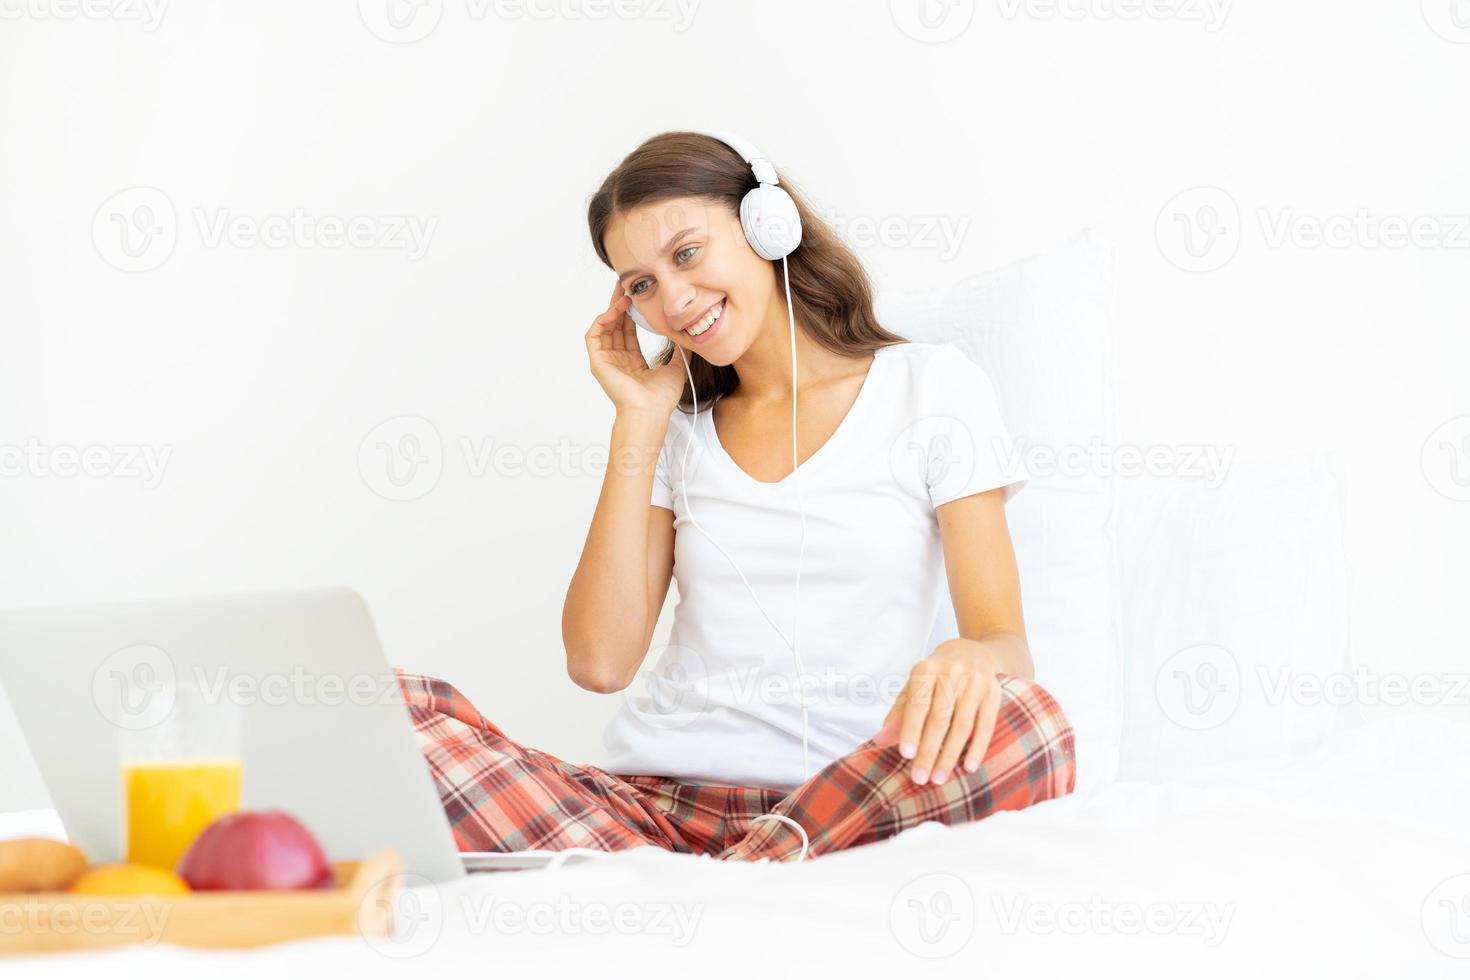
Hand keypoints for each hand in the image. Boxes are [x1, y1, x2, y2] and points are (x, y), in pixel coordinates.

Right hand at [584, 280, 687, 417]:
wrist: (651, 412)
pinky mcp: (598, 362)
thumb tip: (686, 336)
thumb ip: (679, 352)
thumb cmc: (662, 398)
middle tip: (626, 285)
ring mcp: (606, 361)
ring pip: (604, 327)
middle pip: (615, 325)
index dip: (633, 313)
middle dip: (620, 304)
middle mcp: (617, 360)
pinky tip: (614, 310)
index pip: (629, 331)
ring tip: (623, 294)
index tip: (639, 297)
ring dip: (612, 309)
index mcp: (632, 362)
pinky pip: (594, 336)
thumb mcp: (677, 368)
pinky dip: (602, 320)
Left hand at [872, 639, 1004, 785]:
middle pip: (939, 718)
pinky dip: (978, 748)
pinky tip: (969, 767)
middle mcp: (952, 672)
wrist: (975, 651)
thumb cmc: (937, 675)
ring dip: (950, 755)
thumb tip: (879, 740)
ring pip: (962, 725)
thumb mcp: (916, 686)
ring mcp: (975, 682)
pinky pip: (986, 725)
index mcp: (926, 669)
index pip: (917, 704)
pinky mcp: (993, 693)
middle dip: (929, 750)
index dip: (910, 729)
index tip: (905, 754)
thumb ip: (900, 712)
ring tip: (938, 778)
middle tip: (919, 778)